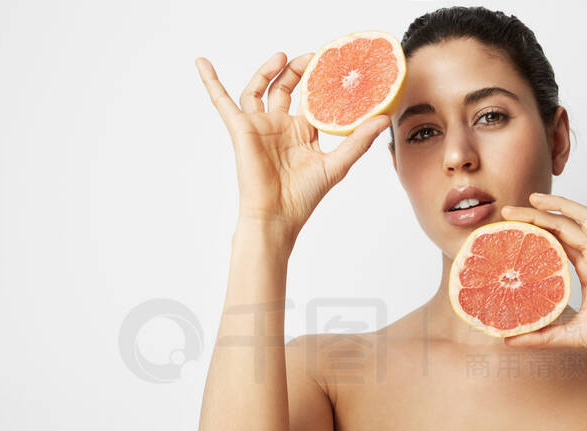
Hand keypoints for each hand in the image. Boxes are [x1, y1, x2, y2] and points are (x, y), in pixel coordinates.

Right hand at [195, 52, 390, 246]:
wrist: (278, 216)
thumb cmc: (304, 197)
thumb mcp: (337, 164)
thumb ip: (359, 140)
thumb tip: (383, 118)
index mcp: (302, 132)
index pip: (311, 99)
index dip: (320, 81)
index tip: (332, 64)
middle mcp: (280, 126)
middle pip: (286, 88)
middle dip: (297, 70)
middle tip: (311, 57)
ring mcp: (260, 126)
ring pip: (260, 88)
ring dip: (268, 70)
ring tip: (282, 57)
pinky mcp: (241, 129)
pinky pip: (222, 101)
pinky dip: (211, 82)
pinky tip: (203, 63)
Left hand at [499, 173, 586, 362]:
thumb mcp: (571, 334)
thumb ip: (542, 335)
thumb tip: (508, 340)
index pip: (556, 239)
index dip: (535, 229)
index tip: (508, 226)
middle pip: (564, 225)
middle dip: (537, 214)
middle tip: (508, 210)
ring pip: (585, 219)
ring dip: (562, 205)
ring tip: (535, 198)